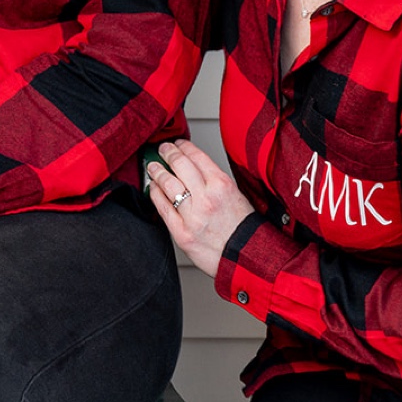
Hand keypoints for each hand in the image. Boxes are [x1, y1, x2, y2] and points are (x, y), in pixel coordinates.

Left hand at [146, 139, 254, 278]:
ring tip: (153, 167)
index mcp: (222, 185)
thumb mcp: (238, 195)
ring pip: (167, 184)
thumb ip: (216, 181)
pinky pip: (162, 208)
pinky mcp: (181, 233)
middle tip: (163, 149)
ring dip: (157, 172)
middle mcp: (206, 198)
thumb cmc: (244, 229)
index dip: (183, 146)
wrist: (247, 258)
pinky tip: (153, 188)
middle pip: (179, 165)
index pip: (197, 157)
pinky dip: (155, 194)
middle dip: (168, 153)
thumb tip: (196, 167)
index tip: (178, 144)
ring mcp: (192, 216)